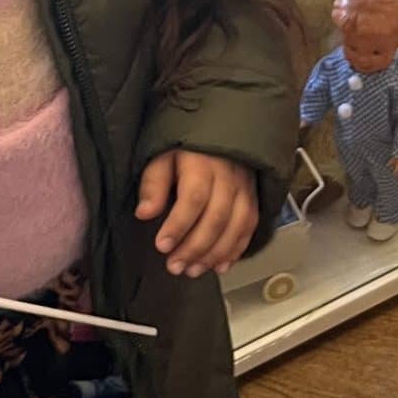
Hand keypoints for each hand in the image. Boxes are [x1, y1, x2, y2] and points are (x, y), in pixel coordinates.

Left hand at [135, 150, 259, 273]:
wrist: (221, 128)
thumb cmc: (185, 148)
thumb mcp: (162, 156)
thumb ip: (154, 183)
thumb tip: (144, 213)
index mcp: (203, 162)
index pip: (194, 198)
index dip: (178, 225)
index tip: (161, 246)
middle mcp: (229, 176)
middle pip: (216, 217)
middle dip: (195, 247)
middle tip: (174, 266)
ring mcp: (245, 187)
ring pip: (236, 226)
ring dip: (215, 254)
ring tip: (193, 270)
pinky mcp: (254, 197)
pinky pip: (250, 227)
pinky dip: (236, 250)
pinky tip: (220, 266)